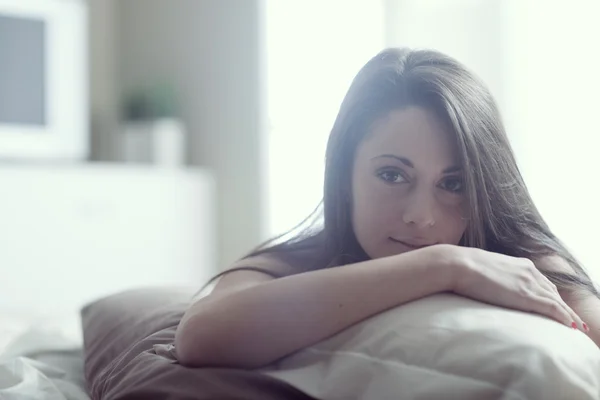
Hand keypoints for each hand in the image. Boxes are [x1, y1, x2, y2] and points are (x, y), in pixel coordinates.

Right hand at [442, 245, 584, 330]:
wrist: (460, 265)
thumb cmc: (464, 267)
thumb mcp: (486, 268)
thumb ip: (495, 276)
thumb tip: (488, 283)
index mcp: (520, 264)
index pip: (542, 282)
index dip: (552, 296)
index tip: (557, 305)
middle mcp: (530, 271)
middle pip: (553, 292)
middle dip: (564, 306)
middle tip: (573, 319)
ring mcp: (529, 282)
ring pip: (557, 301)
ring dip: (569, 315)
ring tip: (577, 326)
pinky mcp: (526, 295)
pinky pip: (553, 308)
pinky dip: (564, 317)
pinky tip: (570, 325)